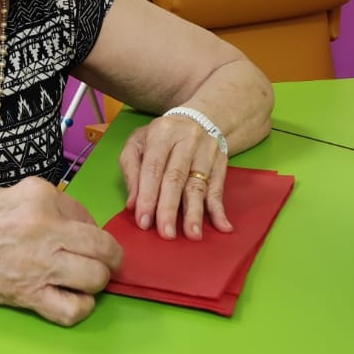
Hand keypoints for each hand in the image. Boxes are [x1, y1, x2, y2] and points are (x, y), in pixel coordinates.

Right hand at [0, 176, 122, 326]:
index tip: (81, 235)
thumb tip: (74, 222)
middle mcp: (45, 226)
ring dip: (96, 281)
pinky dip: (80, 307)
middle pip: (102, 246)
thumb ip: (44, 205)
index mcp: (39, 195)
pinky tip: (71, 299)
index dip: (88, 226)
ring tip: (84, 279)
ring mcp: (40, 262)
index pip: (84, 212)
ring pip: (96, 276)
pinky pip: (73, 309)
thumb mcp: (9, 194)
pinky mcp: (30, 294)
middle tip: (107, 261)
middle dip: (110, 256)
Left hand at [119, 117, 230, 240]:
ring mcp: (206, 152)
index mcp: (162, 132)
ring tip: (192, 234)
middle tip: (166, 233)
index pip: (153, 167)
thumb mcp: (139, 141)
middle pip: (176, 177)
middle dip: (170, 207)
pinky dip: (219, 209)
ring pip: (198, 185)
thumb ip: (132, 170)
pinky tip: (222, 226)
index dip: (148, 195)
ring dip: (195, 212)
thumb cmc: (162, 136)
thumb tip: (132, 203)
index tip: (144, 221)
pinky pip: (219, 188)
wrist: (200, 119)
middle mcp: (186, 140)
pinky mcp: (221, 163)